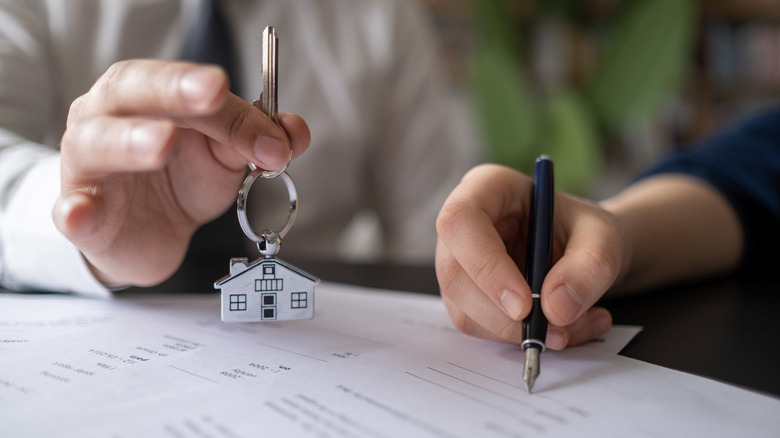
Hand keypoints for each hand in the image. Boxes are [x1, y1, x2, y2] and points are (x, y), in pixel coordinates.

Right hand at [52, 60, 310, 286]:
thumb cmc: (180, 179)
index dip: (228, 105)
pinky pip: (70, 210)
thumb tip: (295, 131)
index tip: (268, 132)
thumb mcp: (224, 157)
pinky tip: (82, 211)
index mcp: (148, 96)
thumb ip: (255, 139)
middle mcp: (109, 118)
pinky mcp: (79, 215)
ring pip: (97, 143)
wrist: (147, 233)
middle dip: (173, 90)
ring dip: (130, 141)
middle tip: (210, 93)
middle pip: (132, 92)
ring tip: (161, 144)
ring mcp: (88, 166)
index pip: (185, 87)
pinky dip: (75, 210)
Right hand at [435, 164, 627, 348]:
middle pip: (455, 274)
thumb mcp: (604, 238)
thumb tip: (556, 309)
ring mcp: (460, 265)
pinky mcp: (467, 299)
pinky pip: (482, 329)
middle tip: (556, 332)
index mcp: (486, 188)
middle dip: (503, 314)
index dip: (485, 265)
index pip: (461, 222)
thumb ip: (589, 267)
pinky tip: (562, 329)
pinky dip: (523, 339)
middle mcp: (462, 226)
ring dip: (520, 332)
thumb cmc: (585, 231)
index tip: (524, 305)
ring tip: (576, 325)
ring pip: (466, 310)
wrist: (587, 253)